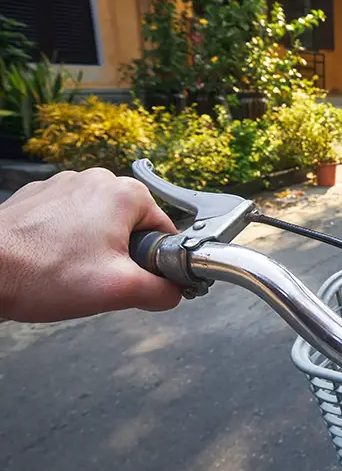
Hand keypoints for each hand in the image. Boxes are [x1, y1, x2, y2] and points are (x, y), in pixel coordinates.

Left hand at [0, 169, 181, 321]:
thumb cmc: (42, 273)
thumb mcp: (120, 290)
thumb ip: (163, 291)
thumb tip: (175, 291)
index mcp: (124, 193)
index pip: (163, 231)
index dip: (154, 261)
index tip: (134, 278)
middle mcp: (95, 179)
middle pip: (131, 226)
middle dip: (121, 256)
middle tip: (97, 279)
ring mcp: (63, 185)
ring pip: (98, 224)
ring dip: (92, 250)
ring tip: (68, 273)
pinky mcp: (37, 197)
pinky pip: (68, 221)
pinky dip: (65, 242)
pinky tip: (50, 263)